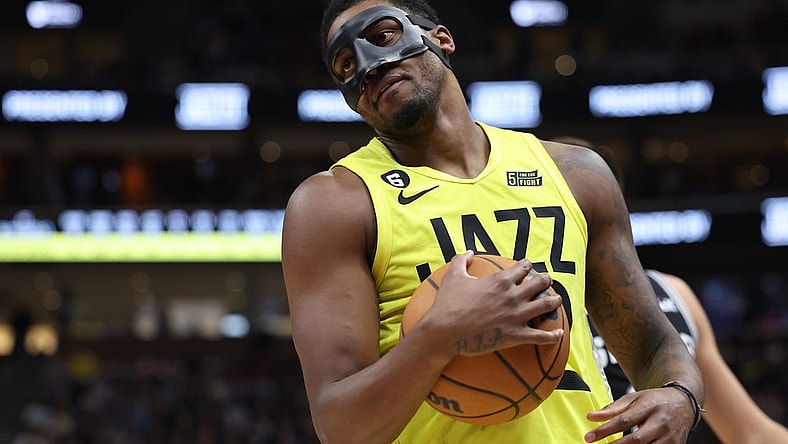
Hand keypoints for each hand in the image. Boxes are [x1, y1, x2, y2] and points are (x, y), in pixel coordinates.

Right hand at [424, 251, 564, 357]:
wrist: (444, 331)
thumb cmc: (448, 304)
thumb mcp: (453, 276)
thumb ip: (462, 260)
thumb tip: (470, 252)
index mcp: (501, 280)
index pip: (523, 268)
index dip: (527, 266)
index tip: (528, 267)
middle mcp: (513, 296)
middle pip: (540, 283)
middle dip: (545, 281)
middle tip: (546, 282)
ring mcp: (516, 316)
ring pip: (546, 306)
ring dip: (554, 302)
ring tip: (557, 300)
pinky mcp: (515, 336)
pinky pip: (541, 336)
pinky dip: (553, 335)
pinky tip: (560, 333)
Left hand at [584, 387, 695, 442]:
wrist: (683, 403)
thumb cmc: (654, 401)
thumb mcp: (633, 399)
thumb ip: (612, 409)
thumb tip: (591, 417)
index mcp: (648, 407)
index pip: (623, 420)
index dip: (605, 430)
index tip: (590, 437)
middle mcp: (660, 422)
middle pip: (636, 439)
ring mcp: (669, 437)